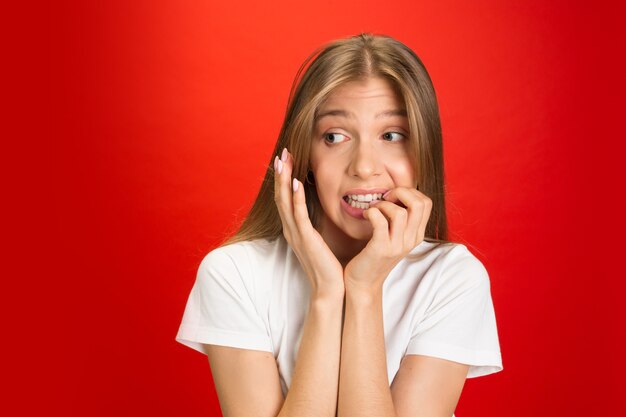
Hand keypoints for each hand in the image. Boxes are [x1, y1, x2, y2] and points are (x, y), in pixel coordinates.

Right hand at [274, 148, 344, 299]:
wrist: (329, 289)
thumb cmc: (327, 265)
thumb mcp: (319, 240)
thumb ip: (315, 225)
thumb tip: (319, 210)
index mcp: (294, 228)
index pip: (285, 198)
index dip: (284, 178)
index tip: (285, 159)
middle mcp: (291, 229)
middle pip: (281, 195)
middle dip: (281, 173)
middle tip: (281, 152)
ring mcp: (296, 234)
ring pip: (286, 202)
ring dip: (285, 180)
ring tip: (283, 161)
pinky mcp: (306, 239)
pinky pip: (299, 215)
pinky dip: (297, 198)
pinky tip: (298, 183)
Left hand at [344, 187, 431, 293]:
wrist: (364, 282)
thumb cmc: (375, 253)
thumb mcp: (395, 236)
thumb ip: (401, 218)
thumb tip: (397, 192)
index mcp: (417, 234)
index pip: (426, 202)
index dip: (409, 192)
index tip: (393, 197)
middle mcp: (411, 240)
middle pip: (419, 204)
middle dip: (400, 192)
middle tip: (385, 198)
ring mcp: (397, 246)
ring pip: (400, 212)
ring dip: (383, 205)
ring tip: (374, 209)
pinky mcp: (381, 249)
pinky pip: (380, 221)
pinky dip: (372, 212)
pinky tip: (366, 215)